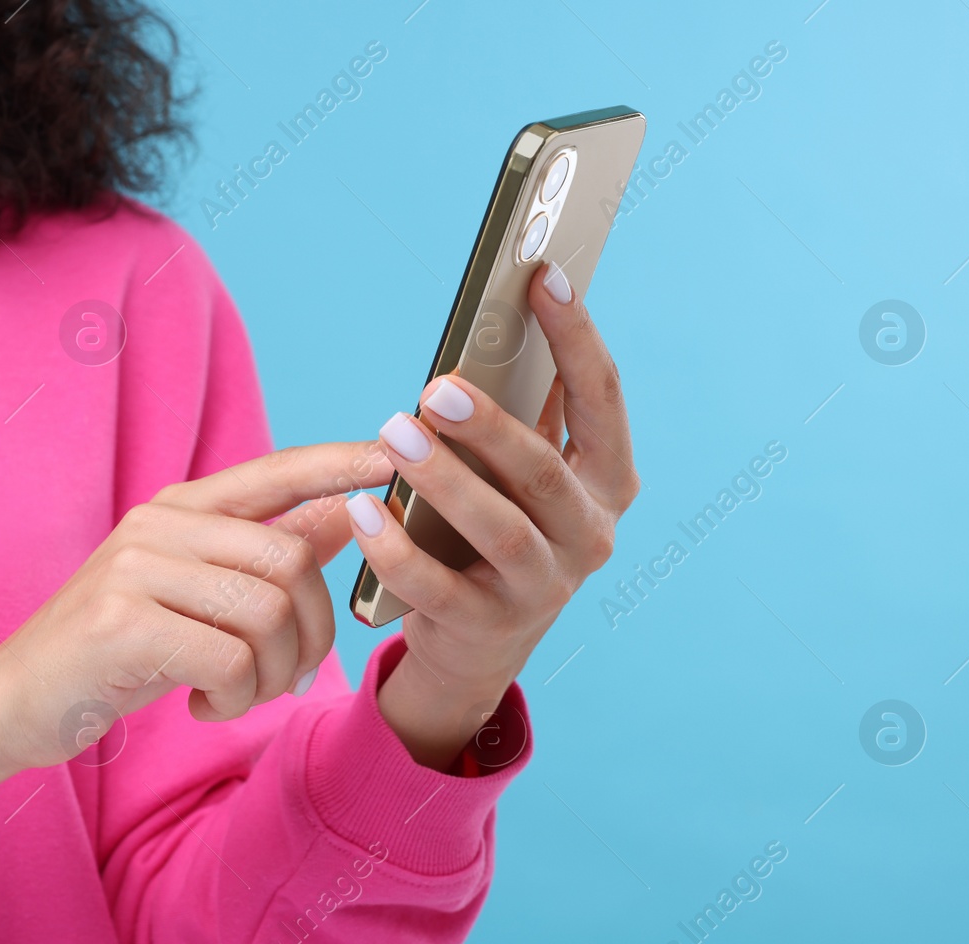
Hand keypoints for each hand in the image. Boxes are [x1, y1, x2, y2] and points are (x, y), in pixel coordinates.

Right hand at [0, 440, 393, 773]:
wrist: (10, 704)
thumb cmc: (112, 653)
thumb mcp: (195, 598)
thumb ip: (265, 553)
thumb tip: (346, 510)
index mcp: (178, 510)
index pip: (276, 471)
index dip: (339, 464)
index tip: (393, 459)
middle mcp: (157, 526)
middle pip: (290, 561)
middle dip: (312, 635)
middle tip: (288, 681)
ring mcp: (135, 569)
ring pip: (267, 612)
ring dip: (273, 675)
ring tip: (239, 698)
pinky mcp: (120, 623)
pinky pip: (229, 660)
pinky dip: (234, 700)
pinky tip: (202, 708)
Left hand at [349, 261, 639, 769]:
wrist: (478, 645)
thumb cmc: (493, 529)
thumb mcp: (518, 474)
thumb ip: (520, 410)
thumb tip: (499, 317)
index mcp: (607, 481)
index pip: (603, 399)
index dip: (576, 336)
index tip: (543, 274)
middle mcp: (590, 534)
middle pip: (545, 470)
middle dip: (491, 425)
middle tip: (435, 386)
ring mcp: (543, 587)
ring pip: (498, 529)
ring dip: (443, 479)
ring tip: (394, 434)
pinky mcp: (488, 627)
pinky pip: (437, 587)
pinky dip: (395, 549)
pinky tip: (361, 511)